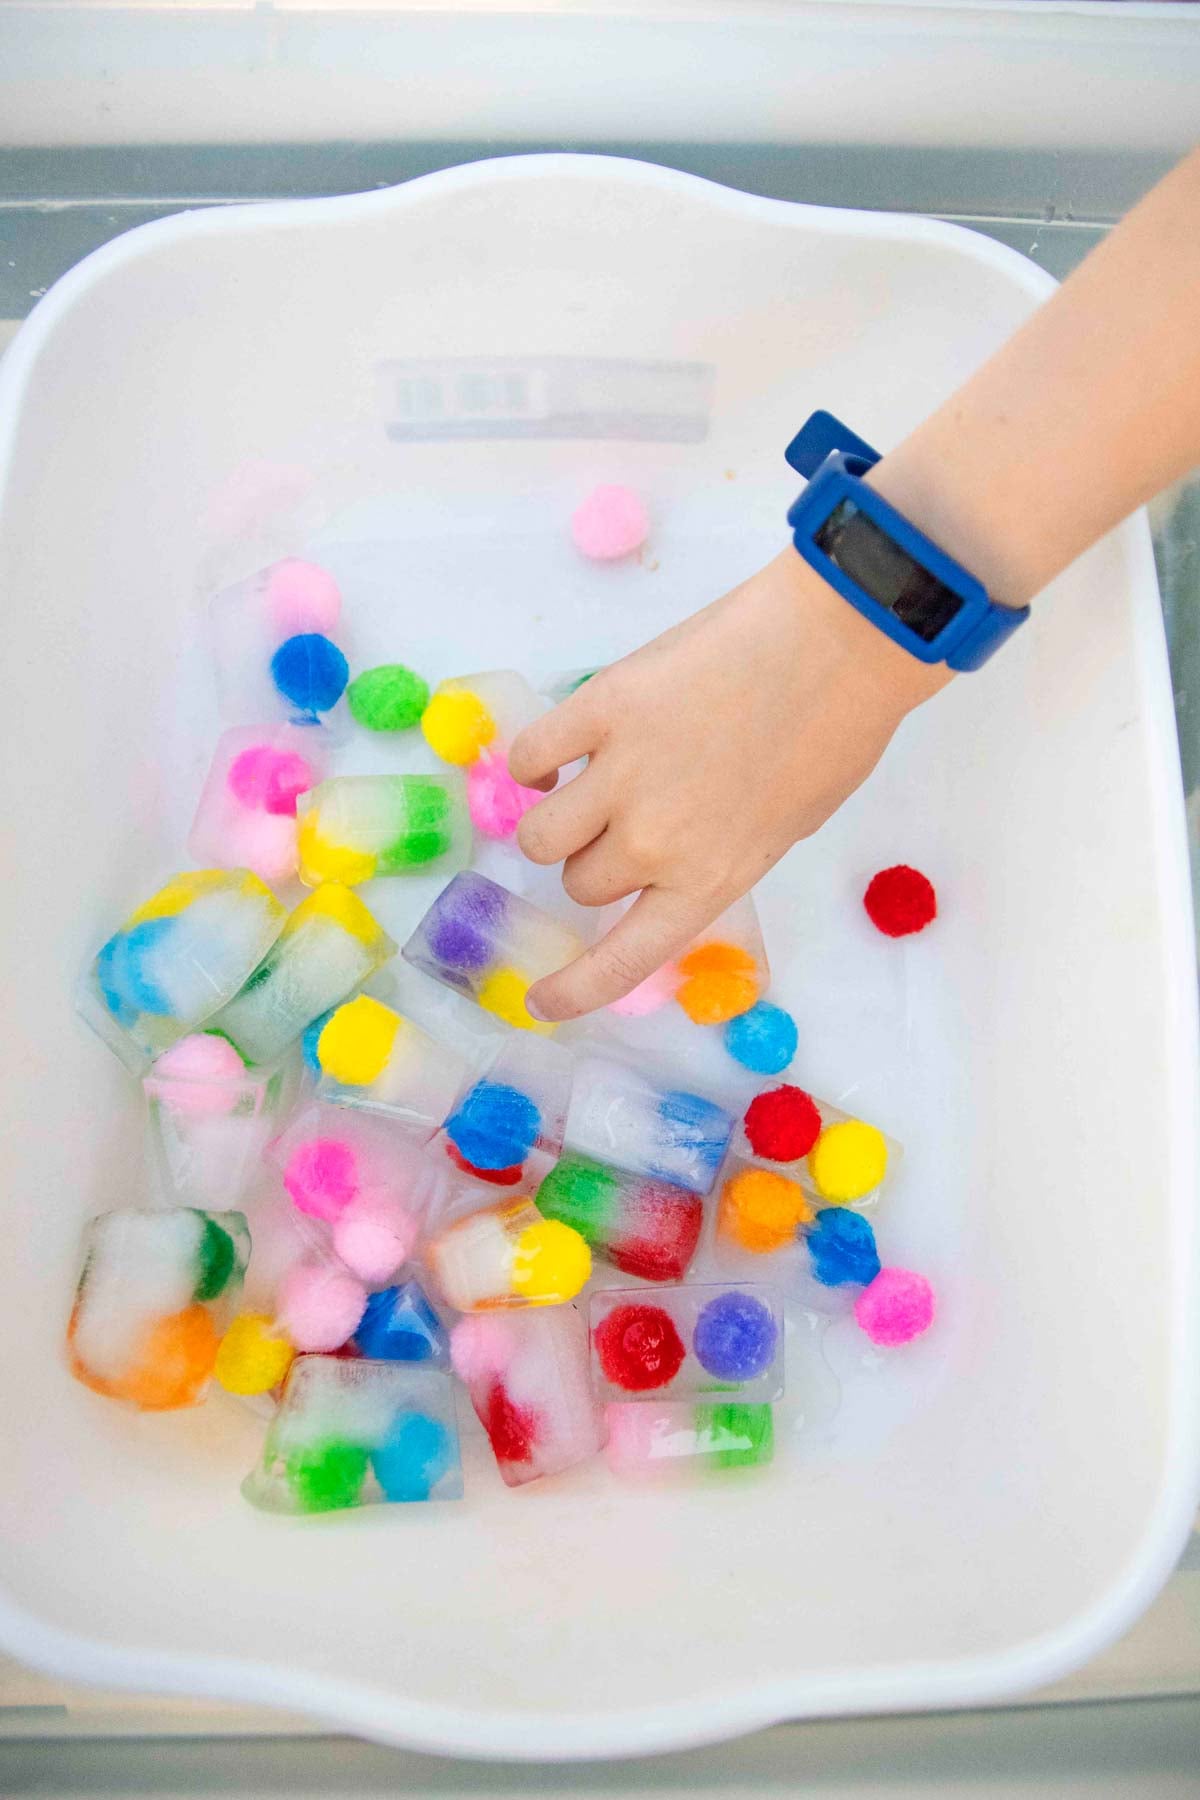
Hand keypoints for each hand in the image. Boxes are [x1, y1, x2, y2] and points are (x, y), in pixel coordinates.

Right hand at [508, 548, 949, 1019]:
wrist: (838, 644)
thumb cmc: (832, 736)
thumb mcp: (781, 828)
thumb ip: (711, 857)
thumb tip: (656, 856)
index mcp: (708, 883)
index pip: (621, 962)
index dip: (575, 990)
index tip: (543, 1003)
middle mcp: (654, 845)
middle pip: (580, 883)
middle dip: (596, 860)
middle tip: (626, 819)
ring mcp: (621, 777)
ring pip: (542, 833)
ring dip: (558, 819)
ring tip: (584, 785)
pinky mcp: (599, 709)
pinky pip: (531, 756)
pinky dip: (537, 761)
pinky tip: (562, 749)